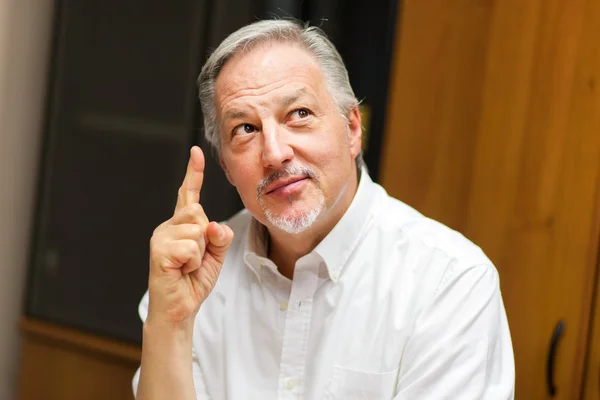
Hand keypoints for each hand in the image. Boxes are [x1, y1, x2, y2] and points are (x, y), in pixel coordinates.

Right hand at [147, 146, 233, 326]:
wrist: (180, 308)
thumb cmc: (194, 280)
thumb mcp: (216, 255)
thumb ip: (220, 237)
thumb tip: (214, 225)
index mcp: (182, 225)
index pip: (189, 194)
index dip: (194, 173)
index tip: (196, 152)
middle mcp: (168, 226)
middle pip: (199, 213)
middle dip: (207, 239)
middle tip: (195, 259)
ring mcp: (161, 237)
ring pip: (197, 230)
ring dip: (201, 253)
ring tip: (188, 266)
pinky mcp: (159, 250)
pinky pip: (191, 247)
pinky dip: (193, 262)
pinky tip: (181, 271)